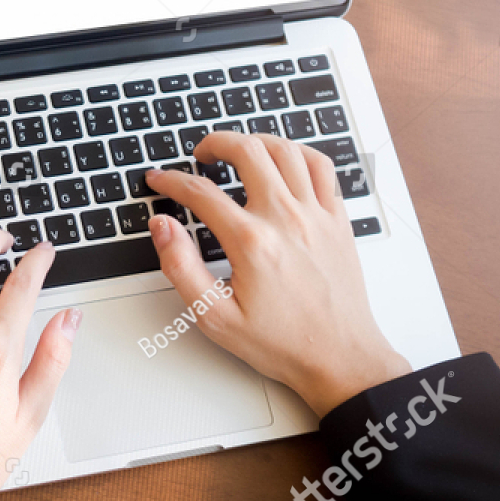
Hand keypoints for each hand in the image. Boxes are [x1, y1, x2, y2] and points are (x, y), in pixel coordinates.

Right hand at [144, 133, 407, 416]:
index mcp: (252, 243)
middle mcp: (287, 219)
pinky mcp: (338, 220)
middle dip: (215, 143)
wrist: (339, 358)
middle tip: (201, 156)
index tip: (159, 180)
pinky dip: (298, 153)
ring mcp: (317, 215)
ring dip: (256, 141)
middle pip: (248, 151)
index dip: (172, 181)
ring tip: (239, 152)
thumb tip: (162, 226)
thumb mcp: (214, 316)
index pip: (201, 193)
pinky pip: (322, 166)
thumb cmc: (282, 343)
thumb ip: (181, 267)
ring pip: (286, 150)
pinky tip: (284, 161)